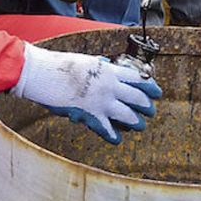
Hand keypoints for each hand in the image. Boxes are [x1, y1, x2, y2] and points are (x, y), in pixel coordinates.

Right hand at [13, 44, 161, 144]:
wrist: (43, 74)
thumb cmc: (61, 66)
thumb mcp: (87, 61)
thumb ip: (100, 66)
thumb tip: (107, 66)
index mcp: (109, 71)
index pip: (138, 79)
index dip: (151, 87)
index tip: (157, 92)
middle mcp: (109, 86)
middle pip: (138, 98)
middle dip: (148, 107)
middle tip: (151, 111)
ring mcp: (101, 102)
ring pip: (129, 116)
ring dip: (137, 122)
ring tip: (140, 126)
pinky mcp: (90, 116)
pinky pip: (108, 130)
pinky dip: (114, 136)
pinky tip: (117, 139)